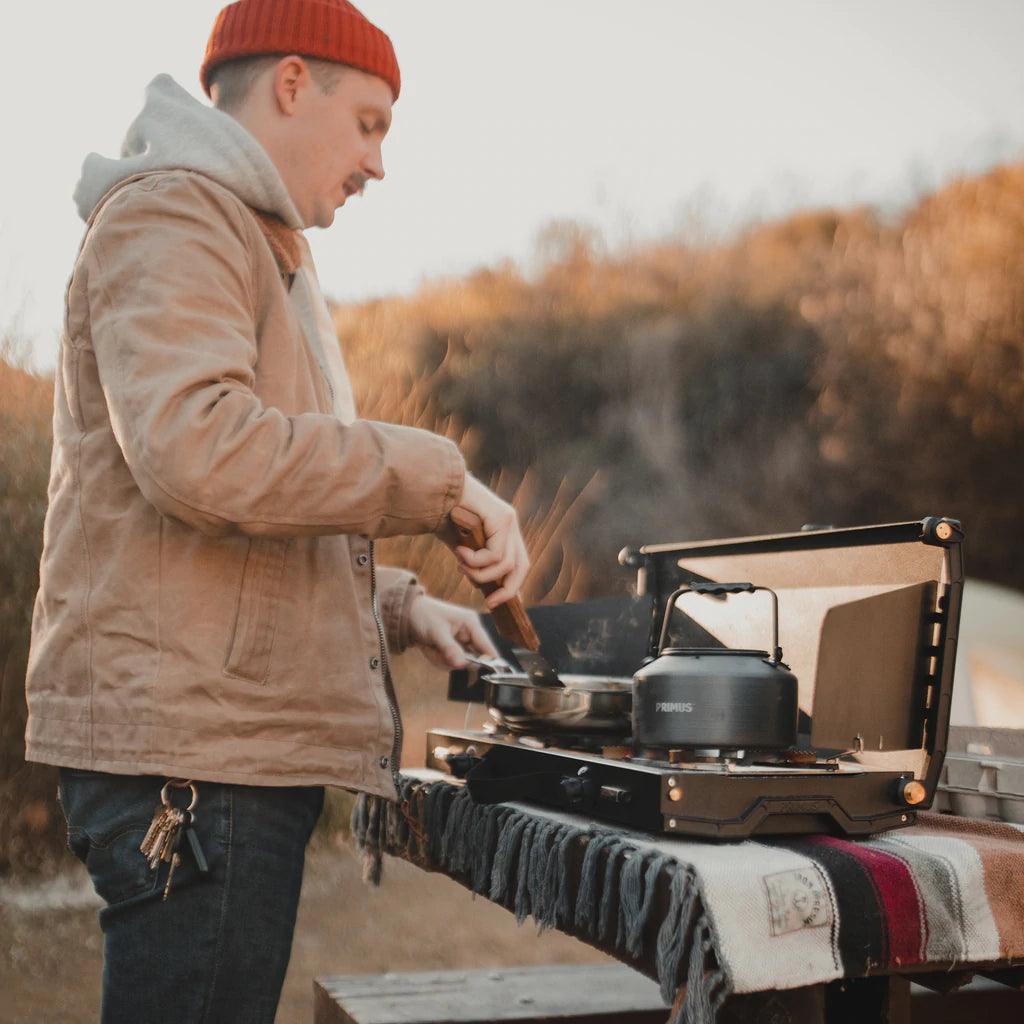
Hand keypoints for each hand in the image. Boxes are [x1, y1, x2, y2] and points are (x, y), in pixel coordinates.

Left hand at [407, 594, 497, 668]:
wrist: (407, 613)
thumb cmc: (424, 615)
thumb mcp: (437, 633)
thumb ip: (450, 649)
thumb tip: (463, 665)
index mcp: (471, 623)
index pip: (487, 647)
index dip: (489, 662)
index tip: (484, 673)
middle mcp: (469, 633)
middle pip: (473, 659)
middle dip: (455, 661)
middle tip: (440, 653)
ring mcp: (461, 641)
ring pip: (460, 662)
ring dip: (444, 660)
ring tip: (432, 648)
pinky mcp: (453, 647)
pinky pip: (450, 662)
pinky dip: (439, 659)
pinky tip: (431, 649)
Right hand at [452, 475, 530, 609]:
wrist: (433, 489)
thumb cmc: (441, 515)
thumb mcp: (460, 545)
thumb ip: (473, 561)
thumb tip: (482, 586)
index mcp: (503, 529)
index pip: (518, 563)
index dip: (512, 585)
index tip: (497, 601)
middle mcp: (510, 524)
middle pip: (521, 566)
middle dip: (508, 589)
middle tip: (491, 603)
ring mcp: (508, 519)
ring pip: (505, 564)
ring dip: (480, 572)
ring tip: (460, 565)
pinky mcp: (502, 517)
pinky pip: (496, 554)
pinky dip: (476, 561)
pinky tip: (460, 552)